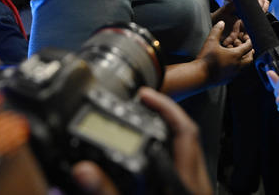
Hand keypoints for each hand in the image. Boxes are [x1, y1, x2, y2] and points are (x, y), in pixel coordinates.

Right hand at [71, 88, 211, 194]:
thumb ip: (107, 193)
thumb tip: (84, 171)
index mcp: (186, 181)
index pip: (184, 130)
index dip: (165, 106)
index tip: (144, 94)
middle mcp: (194, 183)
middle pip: (187, 136)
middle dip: (164, 114)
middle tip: (141, 103)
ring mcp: (194, 189)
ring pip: (186, 152)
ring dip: (165, 134)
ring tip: (142, 124)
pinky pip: (181, 166)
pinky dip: (165, 154)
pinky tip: (149, 158)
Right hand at [197, 21, 253, 84]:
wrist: (200, 76)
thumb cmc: (206, 59)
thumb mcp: (211, 41)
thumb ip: (217, 30)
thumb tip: (221, 22)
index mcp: (236, 55)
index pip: (248, 47)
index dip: (249, 40)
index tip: (246, 37)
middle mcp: (238, 65)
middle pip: (250, 58)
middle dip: (249, 52)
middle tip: (245, 47)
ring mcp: (234, 73)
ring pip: (245, 66)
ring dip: (244, 59)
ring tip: (238, 54)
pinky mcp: (229, 79)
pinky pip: (238, 72)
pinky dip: (238, 66)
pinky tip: (230, 63)